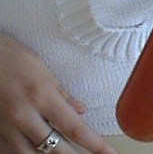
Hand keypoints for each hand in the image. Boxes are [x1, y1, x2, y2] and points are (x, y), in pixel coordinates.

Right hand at [0, 32, 116, 153]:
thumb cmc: (12, 56)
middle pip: (54, 149)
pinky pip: (9, 153)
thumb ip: (61, 93)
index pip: (74, 128)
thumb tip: (80, 111)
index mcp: (41, 96)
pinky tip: (33, 152)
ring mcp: (5, 128)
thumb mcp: (42, 69)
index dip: (94, 145)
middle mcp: (24, 116)